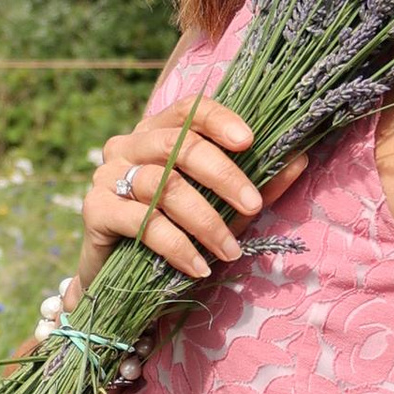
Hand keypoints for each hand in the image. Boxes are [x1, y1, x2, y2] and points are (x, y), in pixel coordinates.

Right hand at [79, 96, 303, 285]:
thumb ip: (254, 187)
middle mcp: (127, 146)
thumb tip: (298, 160)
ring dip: (205, 221)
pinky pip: (142, 222)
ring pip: (163, 185)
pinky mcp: (95, 210)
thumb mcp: (221, 212)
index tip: (250, 141)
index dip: (218, 120)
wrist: (120, 282)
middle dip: (223, 175)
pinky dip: (177, 245)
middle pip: (178, 144)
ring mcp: (106, 175)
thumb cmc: (176, 239)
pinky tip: (198, 266)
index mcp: (157, 133)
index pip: (188, 110)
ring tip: (230, 251)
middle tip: (253, 206)